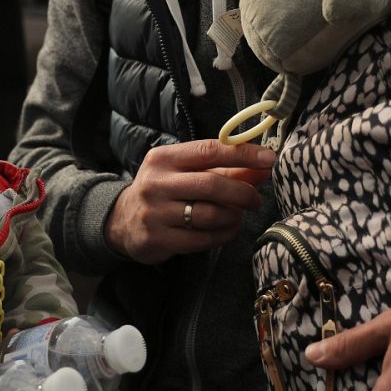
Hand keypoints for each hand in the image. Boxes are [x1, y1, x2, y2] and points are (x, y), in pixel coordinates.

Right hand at [106, 140, 275, 264]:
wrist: (121, 220)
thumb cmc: (163, 190)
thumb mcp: (186, 172)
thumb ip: (224, 169)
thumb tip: (263, 166)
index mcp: (165, 158)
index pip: (209, 150)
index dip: (243, 154)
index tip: (269, 159)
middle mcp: (157, 182)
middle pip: (212, 185)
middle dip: (242, 193)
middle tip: (256, 200)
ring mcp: (156, 212)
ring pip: (209, 215)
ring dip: (233, 217)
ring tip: (238, 216)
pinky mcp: (158, 239)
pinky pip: (202, 240)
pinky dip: (223, 235)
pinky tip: (227, 230)